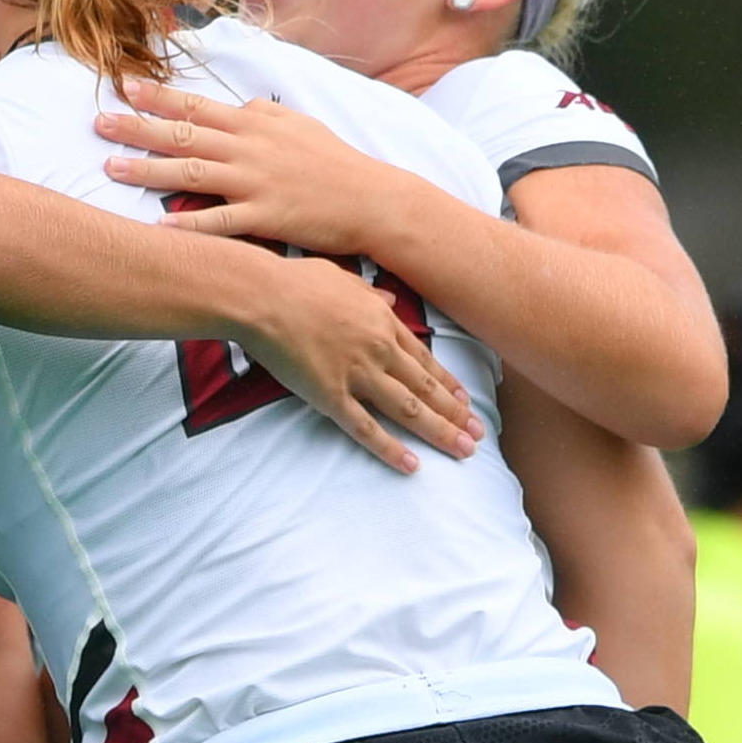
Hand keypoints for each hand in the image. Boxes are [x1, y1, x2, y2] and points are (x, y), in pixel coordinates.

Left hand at [95, 78, 415, 256]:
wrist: (373, 200)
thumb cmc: (336, 163)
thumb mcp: (300, 126)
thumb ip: (264, 115)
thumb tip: (238, 105)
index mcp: (256, 124)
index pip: (198, 106)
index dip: (159, 96)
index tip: (123, 86)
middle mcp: (250, 148)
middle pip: (184, 135)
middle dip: (138, 128)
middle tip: (99, 122)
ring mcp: (256, 182)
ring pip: (193, 173)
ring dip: (149, 171)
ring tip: (111, 168)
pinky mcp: (267, 216)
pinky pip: (221, 221)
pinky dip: (190, 224)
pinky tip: (160, 226)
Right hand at [240, 253, 480, 471]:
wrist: (262, 295)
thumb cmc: (296, 282)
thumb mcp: (342, 277)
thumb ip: (369, 293)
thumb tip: (389, 299)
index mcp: (382, 321)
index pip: (424, 359)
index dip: (447, 383)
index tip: (466, 401)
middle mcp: (379, 349)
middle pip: (426, 387)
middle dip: (456, 413)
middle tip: (479, 434)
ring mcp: (357, 373)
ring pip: (409, 409)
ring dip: (440, 431)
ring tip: (464, 451)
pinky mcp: (331, 395)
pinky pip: (366, 428)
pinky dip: (391, 448)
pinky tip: (412, 465)